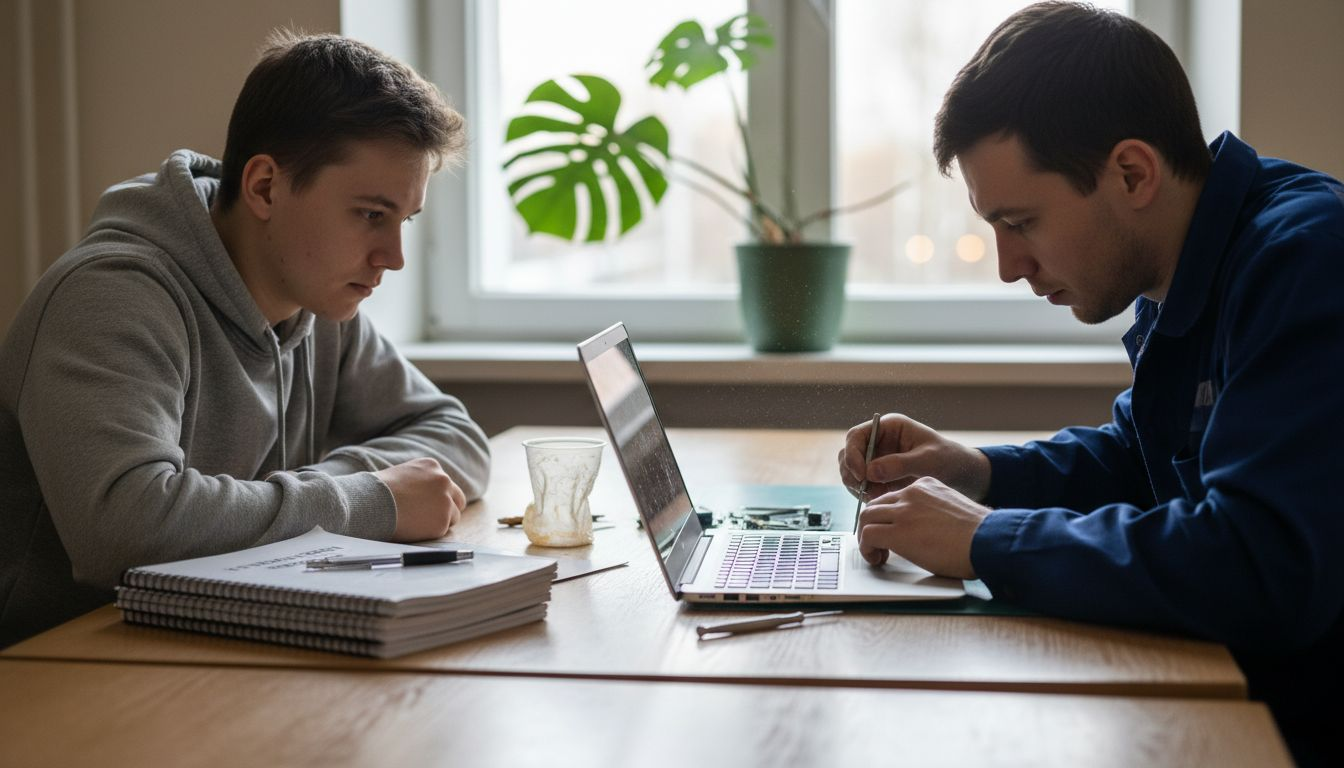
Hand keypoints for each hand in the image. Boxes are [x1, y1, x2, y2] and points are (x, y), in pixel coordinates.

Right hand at [376, 458, 466, 540]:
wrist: (372, 503)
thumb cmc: (377, 491)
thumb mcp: (401, 474)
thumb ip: (418, 481)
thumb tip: (424, 495)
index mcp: (432, 466)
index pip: (444, 484)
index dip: (436, 496)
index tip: (426, 504)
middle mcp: (443, 480)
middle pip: (458, 498)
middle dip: (449, 508)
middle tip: (435, 518)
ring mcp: (445, 500)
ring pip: (453, 516)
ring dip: (440, 521)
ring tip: (417, 523)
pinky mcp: (442, 520)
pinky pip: (443, 530)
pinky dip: (431, 532)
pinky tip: (415, 529)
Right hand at [838, 413, 991, 501]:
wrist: (961, 475)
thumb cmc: (948, 459)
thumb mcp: (928, 460)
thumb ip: (899, 464)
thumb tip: (870, 471)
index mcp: (889, 428)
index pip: (856, 435)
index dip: (853, 454)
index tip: (861, 474)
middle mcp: (879, 441)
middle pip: (848, 453)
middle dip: (851, 472)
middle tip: (863, 488)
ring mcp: (877, 459)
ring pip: (851, 470)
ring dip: (857, 485)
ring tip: (874, 496)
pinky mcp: (879, 477)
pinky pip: (861, 485)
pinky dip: (864, 494)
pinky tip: (878, 499)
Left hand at [856, 477, 989, 578]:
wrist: (988, 541)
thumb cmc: (979, 535)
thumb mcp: (953, 512)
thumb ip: (933, 513)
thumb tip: (925, 531)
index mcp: (926, 486)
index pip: (895, 497)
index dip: (888, 517)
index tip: (892, 532)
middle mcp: (911, 493)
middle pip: (875, 505)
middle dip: (873, 525)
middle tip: (879, 546)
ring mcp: (903, 511)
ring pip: (866, 518)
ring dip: (866, 538)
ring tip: (876, 554)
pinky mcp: (898, 531)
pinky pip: (868, 535)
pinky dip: (867, 548)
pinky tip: (877, 558)